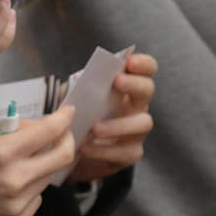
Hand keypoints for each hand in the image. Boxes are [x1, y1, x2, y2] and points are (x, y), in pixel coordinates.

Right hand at [0, 104, 77, 215]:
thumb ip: (11, 127)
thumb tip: (40, 127)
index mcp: (3, 151)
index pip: (49, 131)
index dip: (64, 119)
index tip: (69, 113)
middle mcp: (15, 179)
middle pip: (63, 157)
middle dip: (68, 140)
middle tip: (62, 135)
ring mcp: (17, 203)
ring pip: (48, 178)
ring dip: (41, 166)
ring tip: (19, 164)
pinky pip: (36, 199)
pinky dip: (28, 189)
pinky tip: (8, 187)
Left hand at [69, 52, 157, 182]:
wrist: (67, 153)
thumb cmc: (74, 118)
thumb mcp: (72, 98)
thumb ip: (76, 87)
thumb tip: (78, 78)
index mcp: (124, 88)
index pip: (145, 69)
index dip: (143, 64)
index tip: (130, 61)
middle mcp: (135, 107)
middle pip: (148, 90)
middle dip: (135, 84)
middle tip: (117, 82)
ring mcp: (136, 131)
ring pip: (143, 123)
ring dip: (119, 124)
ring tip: (94, 128)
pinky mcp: (129, 154)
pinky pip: (126, 152)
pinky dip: (104, 151)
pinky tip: (85, 148)